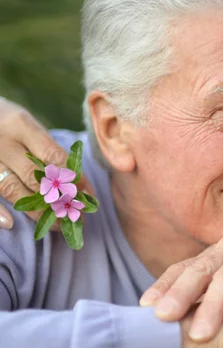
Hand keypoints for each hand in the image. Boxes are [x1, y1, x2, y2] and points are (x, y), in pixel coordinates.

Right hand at [0, 97, 93, 228]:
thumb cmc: (9, 123)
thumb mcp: (30, 127)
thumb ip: (49, 151)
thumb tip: (79, 184)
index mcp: (22, 126)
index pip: (54, 156)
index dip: (74, 178)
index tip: (88, 196)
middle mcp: (3, 142)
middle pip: (33, 176)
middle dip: (58, 199)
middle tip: (75, 215)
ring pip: (11, 189)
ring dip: (36, 211)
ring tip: (56, 224)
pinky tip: (11, 223)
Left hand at [140, 232, 222, 341]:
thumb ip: (212, 302)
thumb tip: (177, 328)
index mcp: (215, 255)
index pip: (184, 269)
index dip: (164, 286)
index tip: (146, 308)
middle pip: (200, 271)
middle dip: (180, 295)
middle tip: (162, 318)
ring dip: (213, 307)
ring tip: (201, 333)